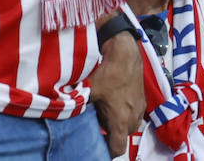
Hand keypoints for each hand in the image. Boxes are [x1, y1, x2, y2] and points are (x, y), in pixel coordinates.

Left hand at [89, 32, 144, 156]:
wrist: (125, 52)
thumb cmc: (108, 71)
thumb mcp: (88, 91)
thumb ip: (77, 106)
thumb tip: (60, 113)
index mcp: (120, 118)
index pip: (118, 148)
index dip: (108, 152)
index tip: (99, 148)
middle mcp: (133, 116)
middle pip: (123, 137)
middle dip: (112, 136)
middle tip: (98, 128)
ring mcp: (139, 107)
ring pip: (131, 125)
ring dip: (120, 125)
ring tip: (106, 115)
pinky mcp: (142, 98)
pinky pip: (135, 114)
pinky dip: (126, 113)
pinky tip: (115, 103)